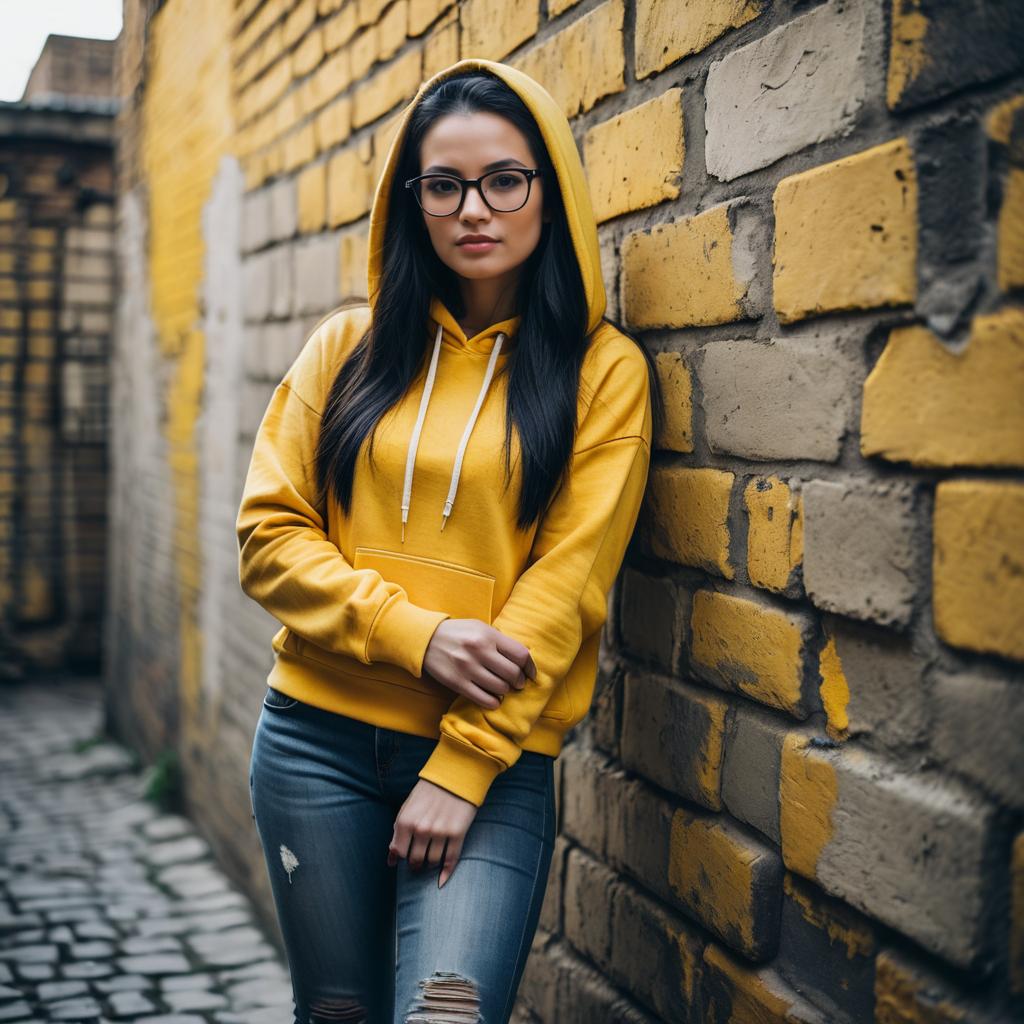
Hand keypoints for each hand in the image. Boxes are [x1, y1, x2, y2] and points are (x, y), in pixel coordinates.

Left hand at [387, 779, 477, 886]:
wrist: (456, 775)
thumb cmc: (429, 790)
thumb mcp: (408, 806)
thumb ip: (398, 831)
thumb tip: (391, 859)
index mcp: (406, 820)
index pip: (399, 852)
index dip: (401, 858)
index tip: (403, 859)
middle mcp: (422, 829)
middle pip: (416, 860)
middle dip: (416, 864)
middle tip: (418, 862)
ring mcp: (440, 832)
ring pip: (432, 861)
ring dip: (430, 864)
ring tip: (431, 859)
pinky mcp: (457, 833)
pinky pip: (450, 860)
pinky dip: (445, 873)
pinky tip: (441, 880)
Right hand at [422, 618, 536, 708]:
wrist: (426, 638)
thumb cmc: (458, 633)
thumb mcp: (480, 628)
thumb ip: (500, 641)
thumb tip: (522, 659)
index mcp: (488, 635)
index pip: (520, 654)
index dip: (530, 667)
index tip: (531, 674)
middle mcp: (479, 651)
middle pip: (513, 674)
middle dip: (519, 682)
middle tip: (517, 683)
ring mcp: (468, 668)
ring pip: (501, 688)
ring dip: (506, 691)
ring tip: (503, 688)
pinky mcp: (457, 682)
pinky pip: (484, 699)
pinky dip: (493, 701)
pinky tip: (493, 698)